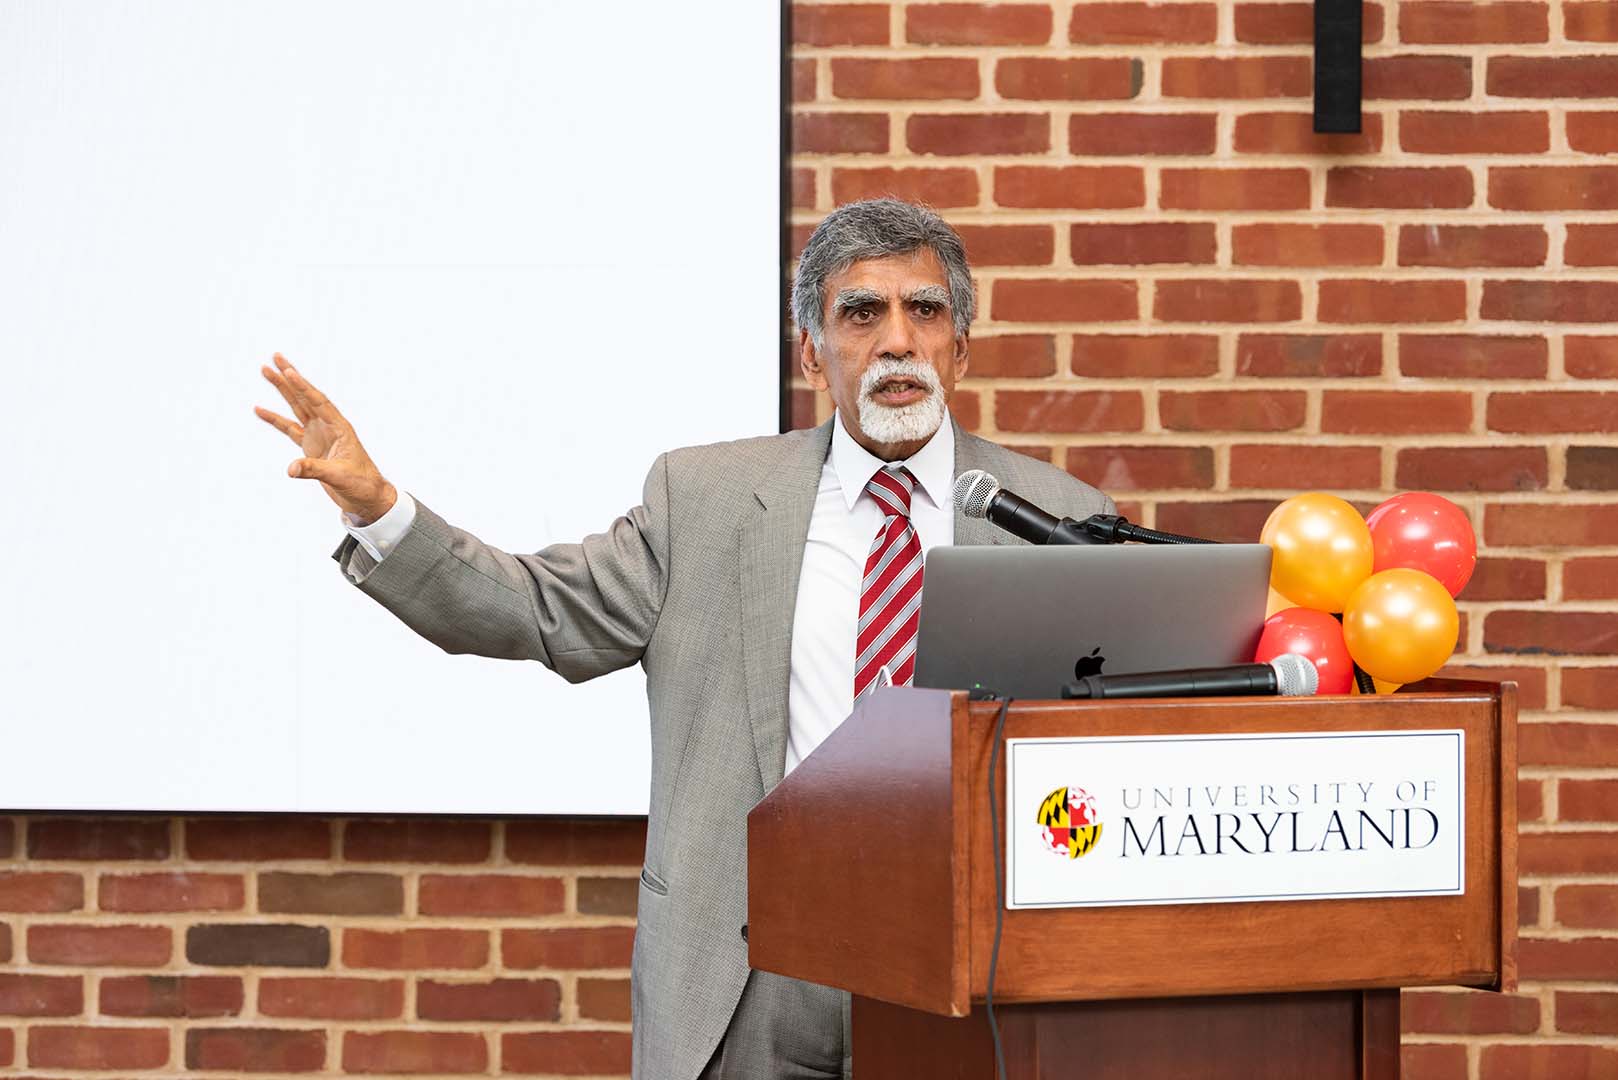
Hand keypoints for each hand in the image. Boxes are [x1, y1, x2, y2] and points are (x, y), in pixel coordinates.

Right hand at [254, 354, 396, 523]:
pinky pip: (289, 429)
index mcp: (340, 428)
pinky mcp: (311, 447)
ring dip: (282, 390)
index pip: (319, 402)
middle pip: (306, 397)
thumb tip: (291, 469)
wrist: (366, 497)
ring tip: (266, 371)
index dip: (303, 386)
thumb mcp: (339, 477)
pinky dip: (275, 420)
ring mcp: (319, 435)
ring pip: (297, 407)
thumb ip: (314, 471)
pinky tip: (260, 409)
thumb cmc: (361, 484)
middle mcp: (329, 426)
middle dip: (291, 377)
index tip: (289, 371)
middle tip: (275, 357)